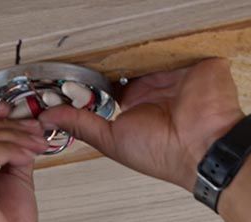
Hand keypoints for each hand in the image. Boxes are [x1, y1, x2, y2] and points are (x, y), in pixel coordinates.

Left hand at [37, 57, 244, 191]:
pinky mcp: (192, 59)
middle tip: (83, 53)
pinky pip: (171, 41)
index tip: (67, 75)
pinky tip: (139, 38)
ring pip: (144, 49)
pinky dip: (156, 39)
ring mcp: (173, 72)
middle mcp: (155, 88)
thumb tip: (48, 119)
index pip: (109, 85)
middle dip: (104, 59)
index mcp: (138, 107)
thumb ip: (80, 125)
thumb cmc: (164, 154)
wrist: (202, 146)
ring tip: (109, 42)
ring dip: (129, 46)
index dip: (89, 79)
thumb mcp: (111, 140)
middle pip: (125, 62)